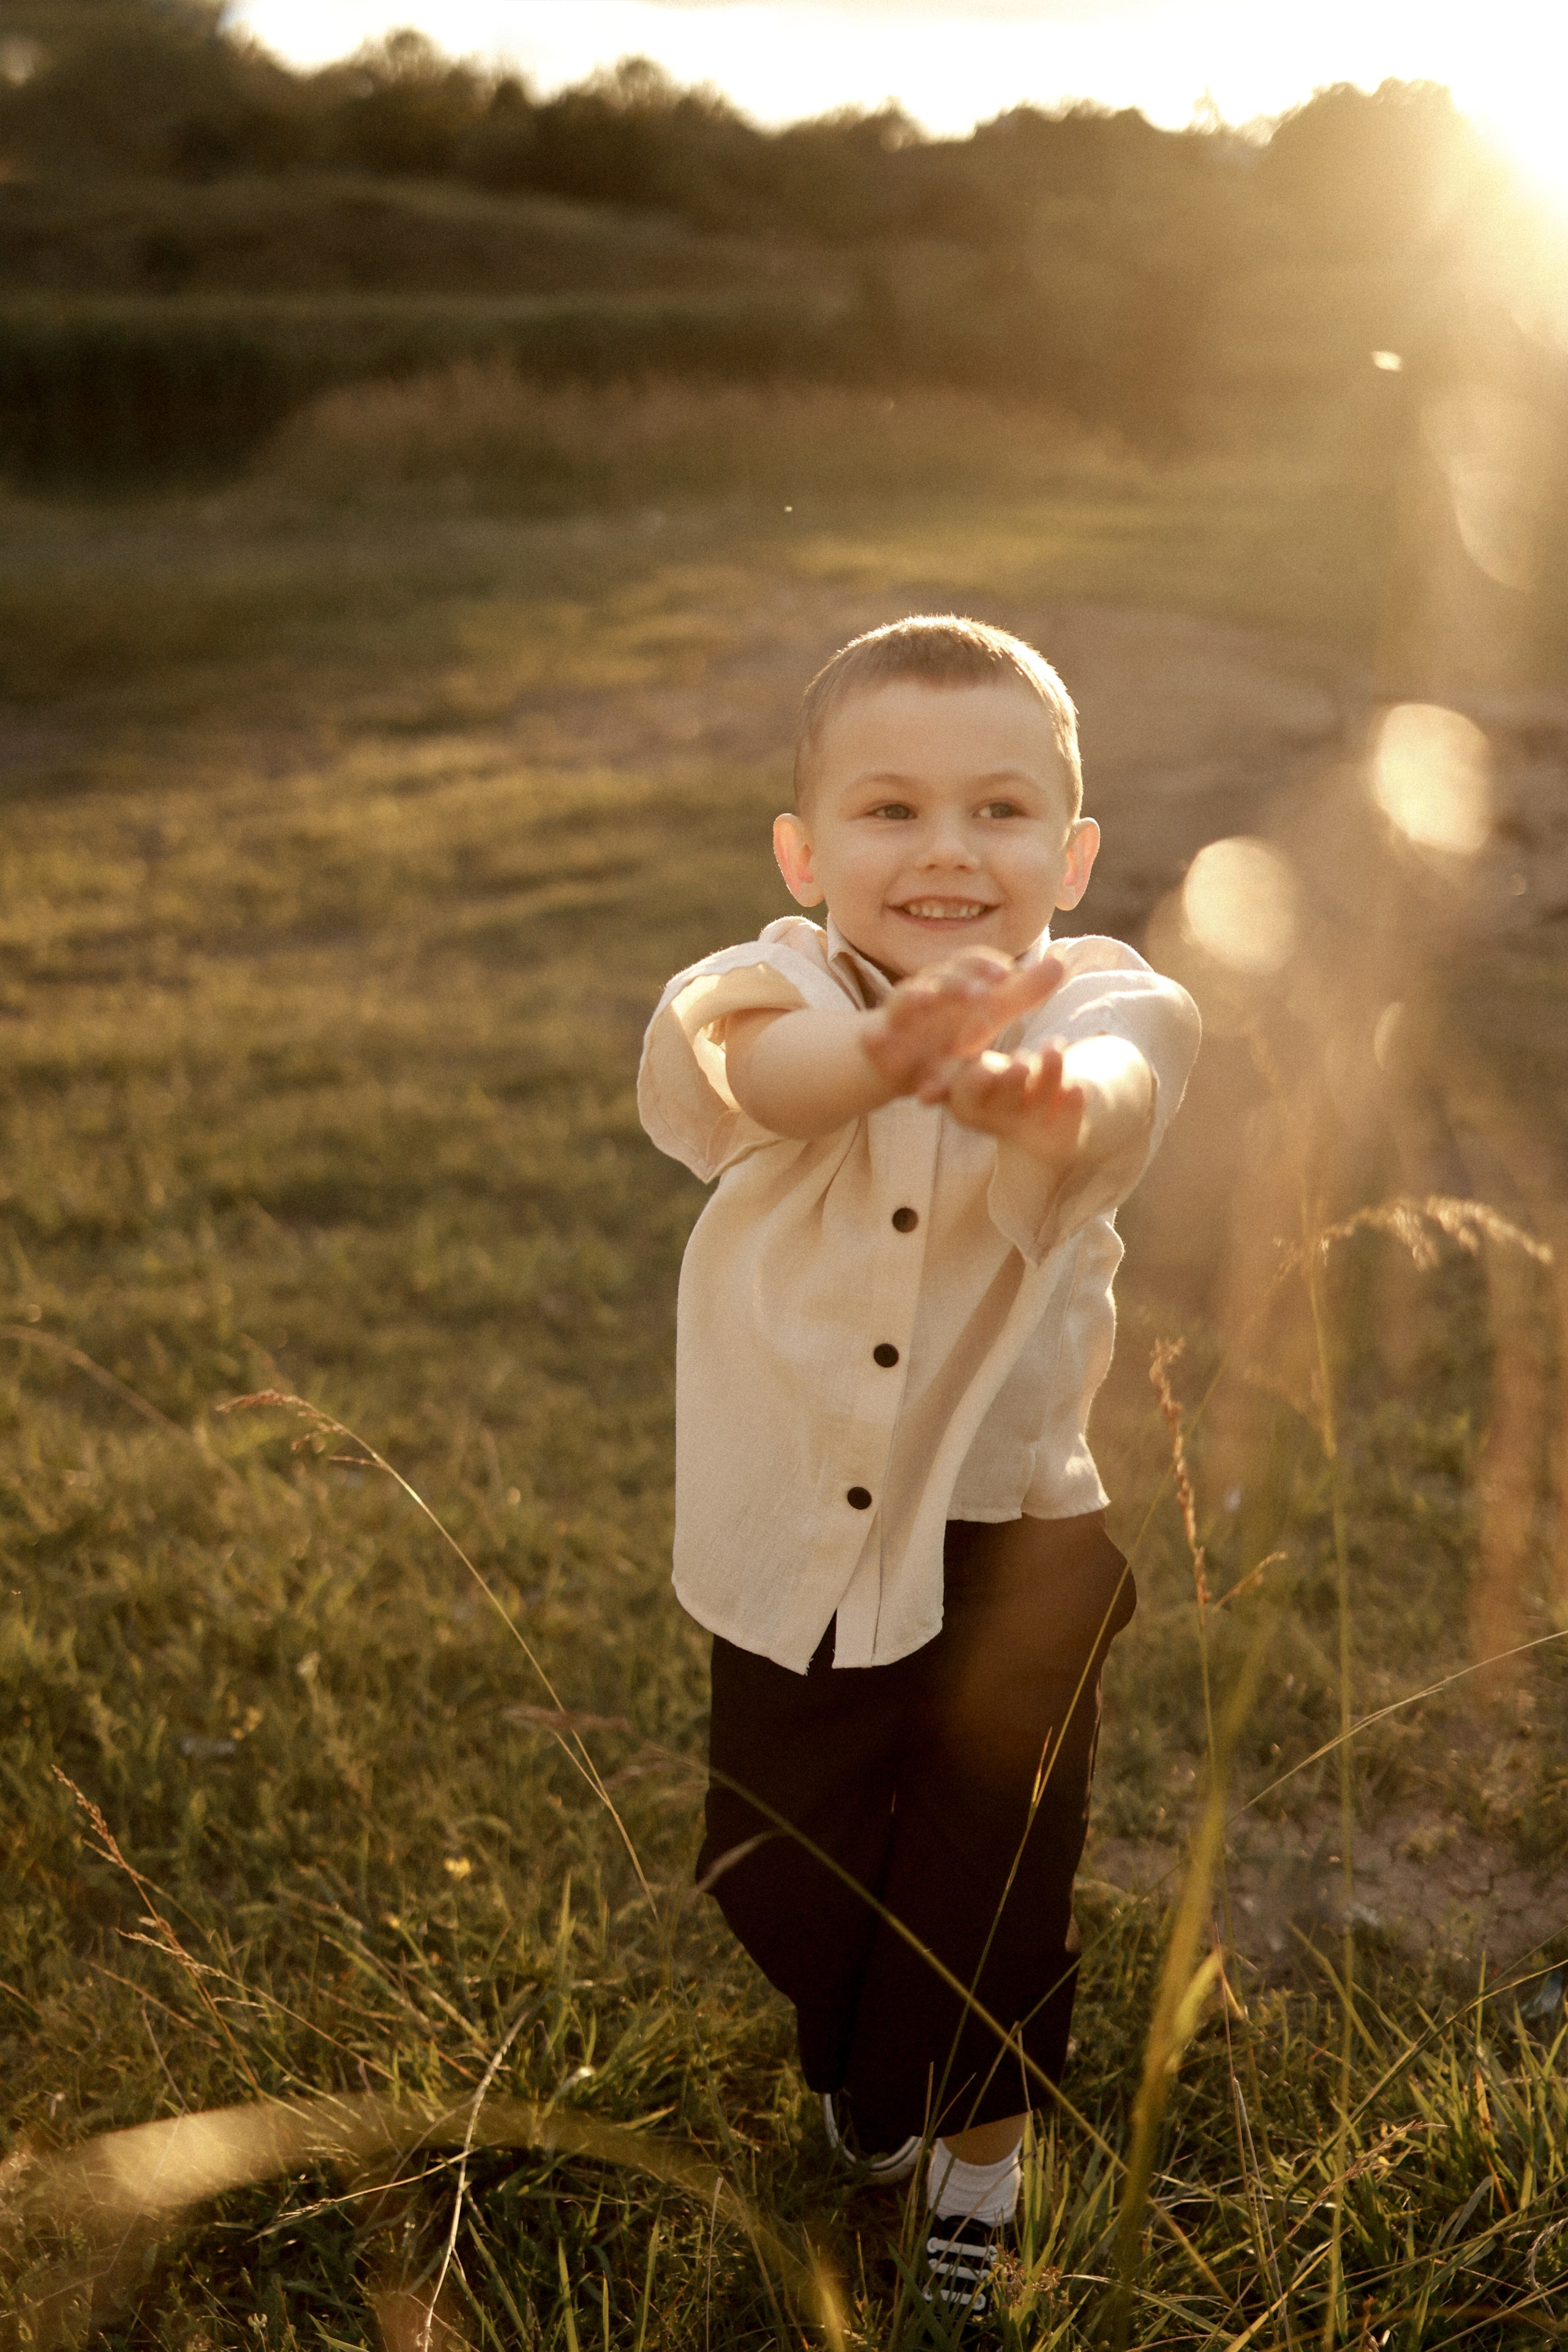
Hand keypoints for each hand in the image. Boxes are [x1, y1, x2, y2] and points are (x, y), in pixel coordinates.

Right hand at [861, 950, 1064, 1103]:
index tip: (1006, 974)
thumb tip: (1061, 963)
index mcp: (955, 981)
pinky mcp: (879, 1039)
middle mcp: (926, 989)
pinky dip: (873, 1036)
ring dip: (917, 996)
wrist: (901, 1059)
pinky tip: (875, 1038)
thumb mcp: (990, 1013)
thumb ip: (1022, 992)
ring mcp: (900, 1013)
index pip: (969, 963)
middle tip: (980, 992)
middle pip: (941, 976)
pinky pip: (874, 1035)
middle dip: (959, 981)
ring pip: (907, 998)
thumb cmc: (949, 1031)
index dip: (985, 966)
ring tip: (929, 998)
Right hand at [943, 1041, 1085, 1165]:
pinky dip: (1073, 1107)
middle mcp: (999, 1123)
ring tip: (1054, 1047)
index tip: (985, 1068)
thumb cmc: (997, 1079)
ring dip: (1048, 1077)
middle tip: (1022, 1063)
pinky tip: (1077, 1088)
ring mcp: (1032, 1131)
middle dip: (1011, 1083)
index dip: (976, 1085)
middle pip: (1003, 1105)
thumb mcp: (971, 1071)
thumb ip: (952, 1074)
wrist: (1045, 1106)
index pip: (967, 1100)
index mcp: (969, 1107)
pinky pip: (1067, 1127)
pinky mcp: (1061, 1139)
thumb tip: (923, 1096)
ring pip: (1038, 1105)